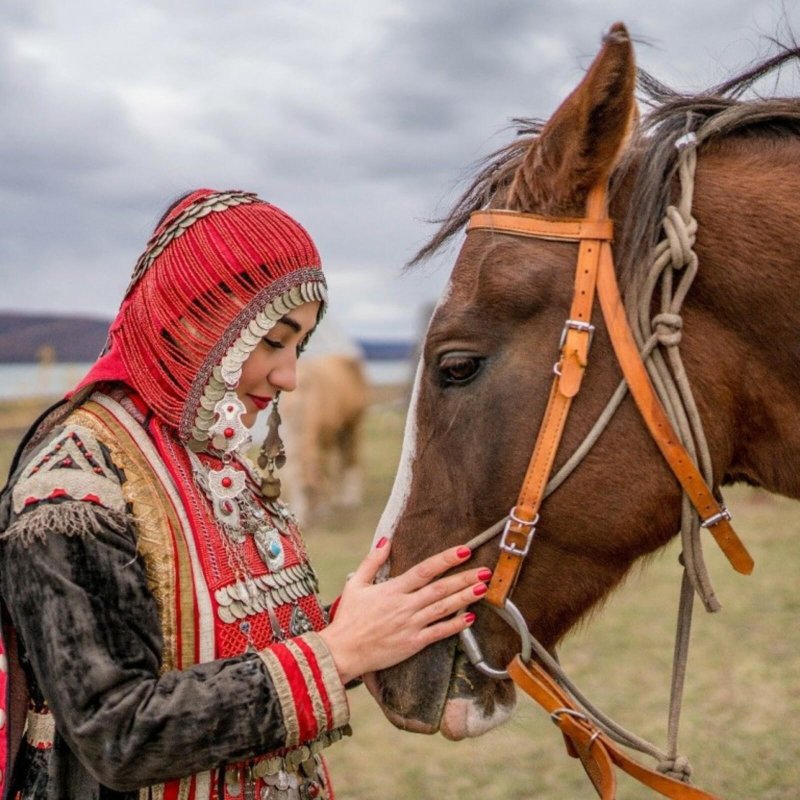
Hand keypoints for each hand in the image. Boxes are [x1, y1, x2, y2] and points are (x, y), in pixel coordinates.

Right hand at [317, 539, 490, 684]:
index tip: (464, 550)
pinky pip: (438, 633)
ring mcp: (410, 625)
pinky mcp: (413, 643)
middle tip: (485, 570)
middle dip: (464, 577)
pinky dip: (455, 625)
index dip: (445, 559)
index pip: (424, 570)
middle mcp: (405, 605)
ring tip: (482, 588)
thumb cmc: (348, 618)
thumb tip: (385, 541)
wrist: (342, 652)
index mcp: (393, 589)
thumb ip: (372, 561)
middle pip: (440, 588)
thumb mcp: (355, 584)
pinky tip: (470, 618)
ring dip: (465, 598)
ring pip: (443, 608)